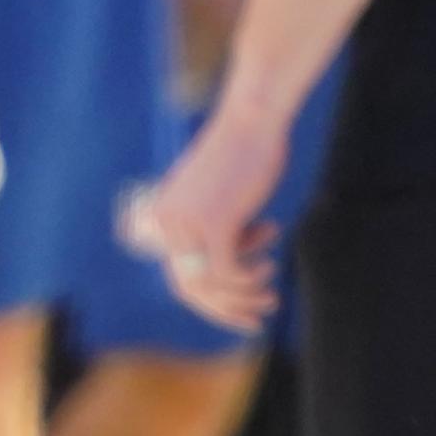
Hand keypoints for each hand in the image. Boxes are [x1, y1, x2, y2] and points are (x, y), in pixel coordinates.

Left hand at [124, 101, 288, 332]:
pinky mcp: (214, 222)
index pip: (180, 279)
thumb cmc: (245, 151)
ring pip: (209, 285)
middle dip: (226, 309)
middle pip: (190, 289)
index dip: (212, 303)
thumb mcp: (220, 194)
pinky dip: (249, 279)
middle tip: (261, 314)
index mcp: (163, 219)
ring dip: (244, 295)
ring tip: (272, 293)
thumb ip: (213, 226)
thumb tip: (224, 266)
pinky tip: (269, 266)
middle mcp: (168, 225)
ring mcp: (188, 225)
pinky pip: (227, 272)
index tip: (244, 311)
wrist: (253, 120)